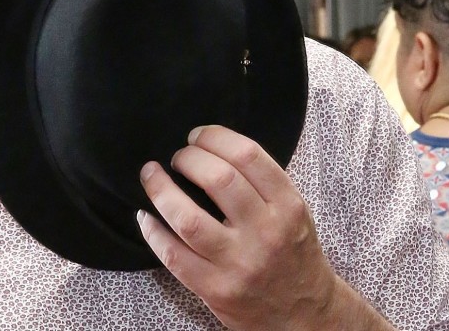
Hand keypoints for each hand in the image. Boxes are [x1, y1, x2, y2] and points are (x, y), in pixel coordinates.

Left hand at [137, 125, 383, 330]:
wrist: (303, 313)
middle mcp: (265, 233)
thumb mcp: (292, 211)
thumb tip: (207, 146)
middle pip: (217, 180)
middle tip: (178, 156)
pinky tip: (145, 215)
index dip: (214, 137)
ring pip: (188, 218)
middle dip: (188, 158)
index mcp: (287, 206)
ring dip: (161, 190)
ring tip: (151, 175)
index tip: (198, 135)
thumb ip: (260, 181)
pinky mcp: (216, 289)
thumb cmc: (292, 251)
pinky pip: (173, 255)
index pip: (247, 156)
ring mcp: (239, 264)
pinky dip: (152, 230)